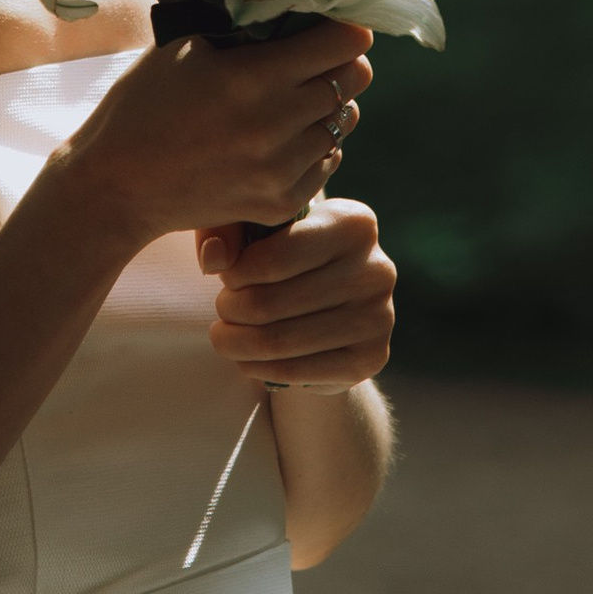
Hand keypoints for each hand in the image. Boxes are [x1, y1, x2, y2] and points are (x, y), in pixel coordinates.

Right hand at [56, 22, 372, 256]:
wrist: (116, 186)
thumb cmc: (143, 105)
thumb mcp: (187, 47)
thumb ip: (246, 30)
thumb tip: (295, 11)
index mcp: (253, 77)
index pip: (344, 43)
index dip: (345, 28)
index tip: (335, 26)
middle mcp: (276, 124)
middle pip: (355, 80)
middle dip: (341, 63)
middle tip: (317, 60)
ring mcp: (282, 170)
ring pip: (344, 122)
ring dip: (327, 107)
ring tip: (294, 102)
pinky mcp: (281, 204)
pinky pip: (328, 163)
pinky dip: (314, 148)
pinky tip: (280, 140)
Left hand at [201, 194, 395, 392]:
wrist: (332, 315)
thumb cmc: (288, 261)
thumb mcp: (259, 231)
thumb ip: (228, 231)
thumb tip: (213, 258)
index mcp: (353, 223)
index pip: (274, 256)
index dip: (236, 274)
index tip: (227, 278)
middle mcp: (376, 267)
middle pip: (271, 302)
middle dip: (231, 310)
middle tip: (223, 310)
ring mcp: (379, 317)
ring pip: (278, 340)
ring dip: (236, 343)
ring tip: (224, 336)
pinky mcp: (371, 359)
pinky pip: (296, 371)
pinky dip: (258, 368)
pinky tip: (247, 359)